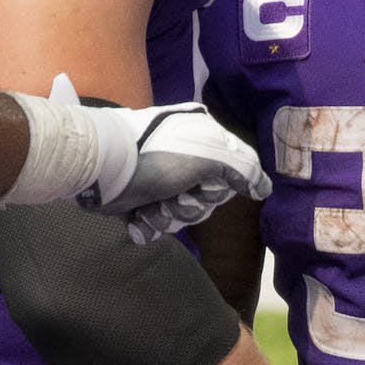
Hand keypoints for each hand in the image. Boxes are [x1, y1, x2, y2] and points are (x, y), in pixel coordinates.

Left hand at [86, 104, 270, 242]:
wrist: (100, 167)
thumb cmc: (157, 156)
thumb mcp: (208, 154)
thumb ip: (242, 168)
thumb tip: (263, 189)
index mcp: (201, 140)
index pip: (230, 175)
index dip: (217, 188)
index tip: (203, 185)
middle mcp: (183, 158)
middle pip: (205, 200)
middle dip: (188, 205)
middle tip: (172, 195)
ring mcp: (159, 179)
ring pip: (180, 214)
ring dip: (165, 216)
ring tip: (149, 206)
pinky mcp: (138, 199)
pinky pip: (155, 223)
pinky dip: (146, 224)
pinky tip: (137, 218)